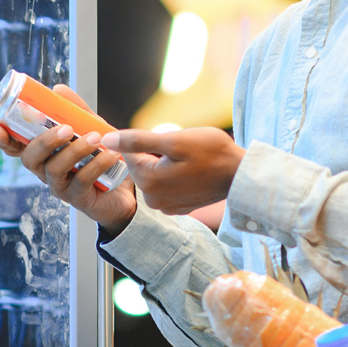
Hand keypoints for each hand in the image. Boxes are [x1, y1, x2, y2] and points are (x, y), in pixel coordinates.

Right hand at [0, 84, 136, 232]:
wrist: (126, 186)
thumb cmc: (100, 155)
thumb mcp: (90, 127)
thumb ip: (75, 110)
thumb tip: (58, 88)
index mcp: (43, 153)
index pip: (14, 148)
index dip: (3, 140)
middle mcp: (45, 170)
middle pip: (30, 159)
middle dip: (45, 142)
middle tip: (67, 129)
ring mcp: (59, 186)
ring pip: (54, 169)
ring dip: (74, 151)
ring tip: (96, 138)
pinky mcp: (77, 198)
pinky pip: (81, 181)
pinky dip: (96, 165)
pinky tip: (111, 154)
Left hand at [99, 127, 242, 215]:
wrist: (240, 174)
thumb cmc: (212, 153)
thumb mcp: (174, 140)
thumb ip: (137, 141)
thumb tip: (106, 140)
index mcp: (148, 181)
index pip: (130, 152)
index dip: (147, 140)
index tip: (166, 139)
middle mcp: (152, 199)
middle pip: (142, 164)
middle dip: (156, 153)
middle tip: (182, 150)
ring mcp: (166, 206)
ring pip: (154, 174)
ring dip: (165, 164)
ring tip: (189, 161)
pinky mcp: (178, 208)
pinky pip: (166, 186)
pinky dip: (175, 176)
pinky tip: (193, 172)